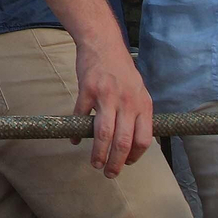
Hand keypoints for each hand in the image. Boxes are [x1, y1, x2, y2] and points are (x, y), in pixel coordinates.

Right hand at [73, 39, 152, 176]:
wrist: (103, 44)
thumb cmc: (121, 70)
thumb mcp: (138, 91)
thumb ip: (138, 113)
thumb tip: (135, 140)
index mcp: (142, 105)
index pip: (143, 139)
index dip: (135, 156)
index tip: (126, 163)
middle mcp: (127, 102)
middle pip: (123, 141)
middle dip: (116, 163)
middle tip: (110, 174)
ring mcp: (107, 96)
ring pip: (103, 134)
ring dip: (98, 153)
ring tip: (95, 164)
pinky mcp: (87, 89)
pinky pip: (81, 116)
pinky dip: (77, 132)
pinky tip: (74, 139)